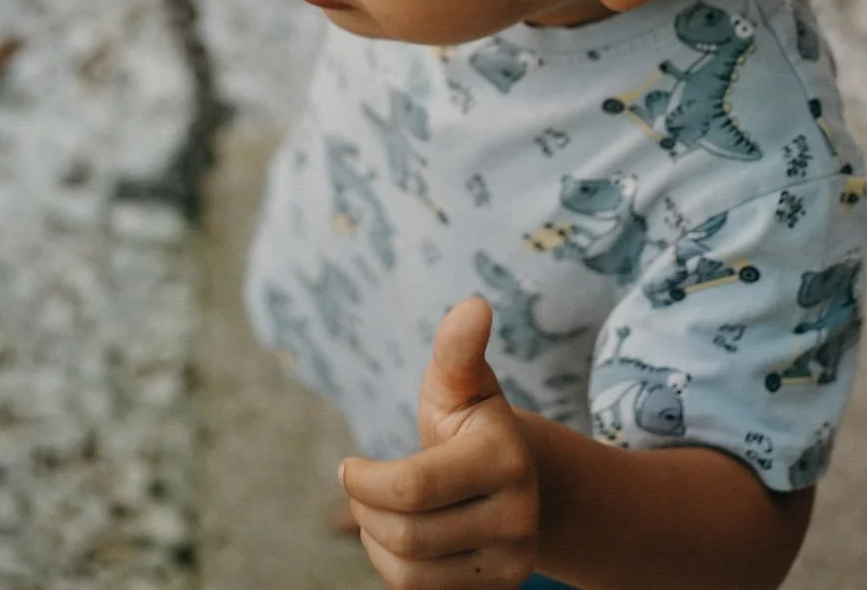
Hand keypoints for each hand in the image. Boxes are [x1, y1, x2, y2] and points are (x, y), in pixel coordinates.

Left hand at [341, 297, 540, 588]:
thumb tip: (474, 305)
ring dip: (375, 540)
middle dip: (366, 509)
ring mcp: (513, 560)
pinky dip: (393, 568)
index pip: (411, 488)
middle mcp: (519, 516)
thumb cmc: (471, 424)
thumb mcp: (461, 386)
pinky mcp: (500, 589)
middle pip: (406, 532)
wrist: (518, 481)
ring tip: (377, 512)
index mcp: (506, 457)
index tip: (347, 466)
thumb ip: (457, 350)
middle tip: (359, 488)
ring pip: (410, 569)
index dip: (363, 480)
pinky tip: (397, 539)